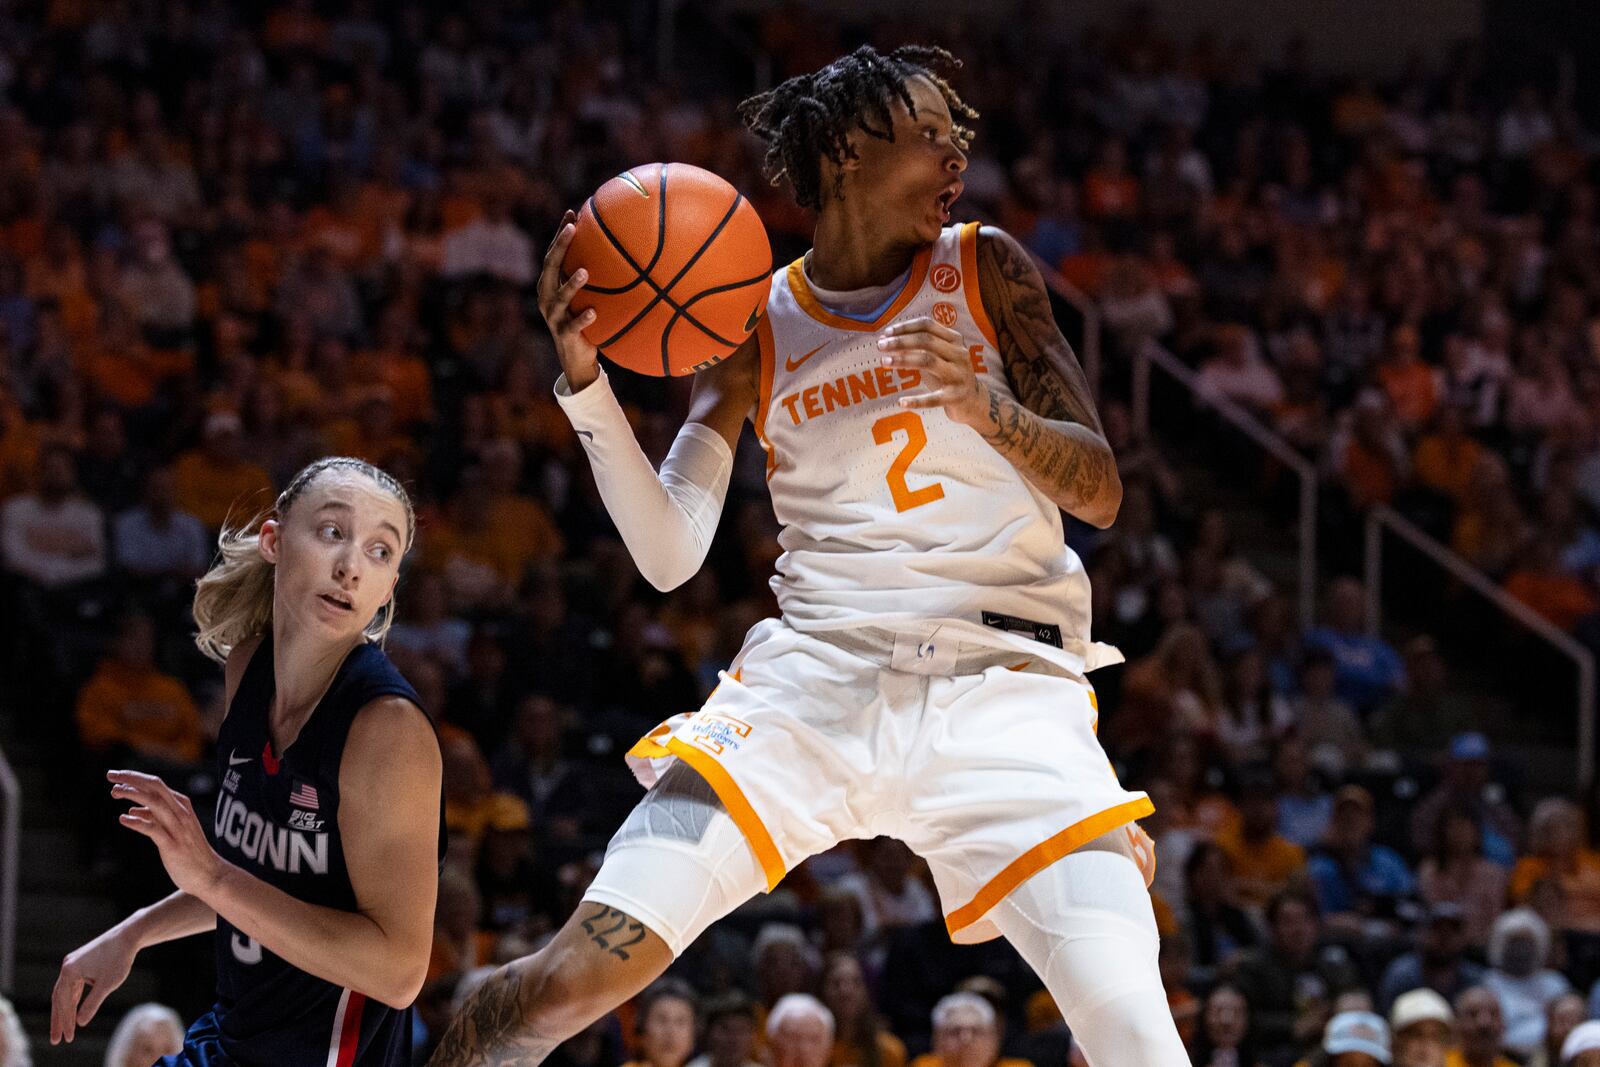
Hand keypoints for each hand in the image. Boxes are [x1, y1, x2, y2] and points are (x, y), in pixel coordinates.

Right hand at [51, 925, 136, 1043]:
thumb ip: (92, 1004)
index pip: (64, 1002)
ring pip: (65, 993)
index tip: (67, 1038)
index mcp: (69, 971)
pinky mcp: (79, 964)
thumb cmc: (119, 959)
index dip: (65, 1021)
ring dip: (64, 1011)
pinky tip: (73, 1012)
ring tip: (63, 1029)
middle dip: (58, 1020)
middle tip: (56, 1040)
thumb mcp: (107, 985)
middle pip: (58, 998)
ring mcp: (72, 964)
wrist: (128, 936)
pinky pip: (73, 986)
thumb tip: (80, 1023)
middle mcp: (67, 966)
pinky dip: (73, 1000)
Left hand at [110, 770, 225, 899]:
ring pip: (155, 803)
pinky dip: (138, 822)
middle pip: (155, 787)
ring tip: (114, 792)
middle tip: (110, 775)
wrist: (209, 874)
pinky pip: (153, 829)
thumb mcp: (173, 829)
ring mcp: (178, 828)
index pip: (156, 784)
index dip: (135, 777)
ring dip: (133, 794)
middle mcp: (181, 813)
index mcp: (181, 806)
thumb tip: (133, 809)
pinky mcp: (172, 845)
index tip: (116, 776)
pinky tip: (123, 819)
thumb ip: (154, 817)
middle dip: (132, 778)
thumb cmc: (190, 852)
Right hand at [537, 209, 600, 391]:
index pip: (553, 253)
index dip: (560, 234)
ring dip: (571, 284)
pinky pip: (574, 325)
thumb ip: (595, 277)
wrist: (576, 358)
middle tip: (573, 229)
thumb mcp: (588, 297)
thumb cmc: (584, 320)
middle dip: (560, 246)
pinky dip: (583, 318)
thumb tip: (623, 252)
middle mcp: (547, 297)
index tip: (571, 213)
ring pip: (559, 297)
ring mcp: (554, 317)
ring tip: (584, 271)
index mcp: (551, 284)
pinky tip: (594, 312)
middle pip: (550, 267)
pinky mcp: (564, 335)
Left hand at [877, 317, 986, 426]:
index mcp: (954, 339)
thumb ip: (916, 347)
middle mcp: (959, 354)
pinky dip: (917, 400)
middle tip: (881, 346)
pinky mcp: (956, 397)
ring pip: (928, 361)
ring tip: (884, 362)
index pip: (927, 325)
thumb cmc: (948, 374)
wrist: (974, 401)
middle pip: (926, 340)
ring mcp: (959, 375)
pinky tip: (901, 402)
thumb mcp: (937, 356)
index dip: (905, 327)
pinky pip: (934, 398)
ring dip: (903, 360)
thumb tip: (886, 339)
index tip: (886, 333)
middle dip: (900, 341)